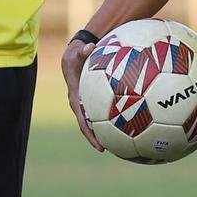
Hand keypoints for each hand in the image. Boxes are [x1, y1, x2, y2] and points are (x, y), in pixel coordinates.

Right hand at [61, 37, 104, 152]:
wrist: (74, 54)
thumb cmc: (77, 53)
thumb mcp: (77, 51)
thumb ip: (84, 50)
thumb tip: (90, 47)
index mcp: (74, 93)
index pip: (79, 114)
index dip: (86, 127)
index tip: (93, 138)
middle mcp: (78, 101)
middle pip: (84, 122)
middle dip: (92, 136)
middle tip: (103, 148)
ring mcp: (84, 102)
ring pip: (91, 120)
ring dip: (99, 132)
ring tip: (113, 144)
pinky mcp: (91, 100)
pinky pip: (99, 112)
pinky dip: (107, 120)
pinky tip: (122, 126)